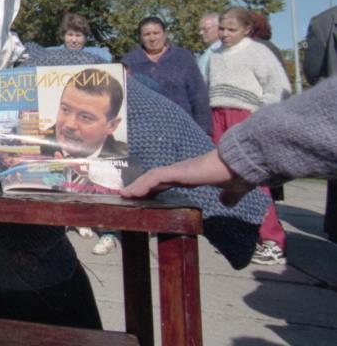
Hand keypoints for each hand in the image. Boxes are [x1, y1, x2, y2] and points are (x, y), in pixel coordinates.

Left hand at [119, 149, 256, 205]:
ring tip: (124, 195)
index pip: (166, 181)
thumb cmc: (238, 174)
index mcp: (191, 175)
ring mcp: (180, 169)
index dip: (153, 188)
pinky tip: (134, 192)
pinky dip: (144, 184)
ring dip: (138, 185)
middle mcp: (182, 170)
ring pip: (152, 177)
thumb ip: (228, 196)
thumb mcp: (232, 191)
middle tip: (126, 195)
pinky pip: (156, 177)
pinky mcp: (180, 171)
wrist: (243, 165)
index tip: (143, 196)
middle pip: (154, 178)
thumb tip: (226, 201)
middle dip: (140, 186)